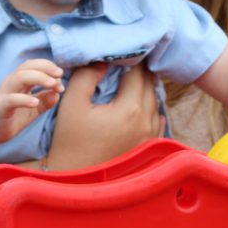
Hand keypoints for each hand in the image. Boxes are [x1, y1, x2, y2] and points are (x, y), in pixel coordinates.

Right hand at [0, 59, 63, 145]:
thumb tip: (58, 93)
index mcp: (19, 80)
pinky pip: (12, 100)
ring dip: (39, 78)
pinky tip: (35, 102)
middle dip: (45, 68)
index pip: (33, 65)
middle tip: (60, 75)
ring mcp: (5, 94)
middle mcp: (11, 83)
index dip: (48, 67)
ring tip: (53, 84)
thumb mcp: (34, 108)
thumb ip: (46, 100)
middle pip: (27, 67)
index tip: (60, 76)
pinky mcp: (1, 107)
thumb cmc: (14, 116)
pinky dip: (24, 99)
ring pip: (19, 78)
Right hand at [46, 63, 163, 170]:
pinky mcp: (148, 146)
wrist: (76, 178)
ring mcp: (150, 136)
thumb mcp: (71, 103)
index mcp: (130, 109)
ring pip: (155, 101)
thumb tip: (102, 60)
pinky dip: (149, 106)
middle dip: (140, 70)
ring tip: (134, 76)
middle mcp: (146, 122)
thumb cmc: (70, 141)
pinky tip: (140, 100)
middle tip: (130, 57)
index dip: (131, 58)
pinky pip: (156, 119)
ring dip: (146, 87)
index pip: (138, 73)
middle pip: (150, 86)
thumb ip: (86, 76)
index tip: (124, 49)